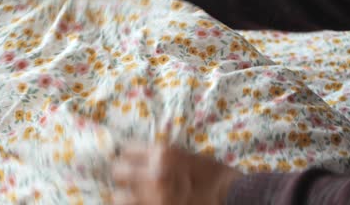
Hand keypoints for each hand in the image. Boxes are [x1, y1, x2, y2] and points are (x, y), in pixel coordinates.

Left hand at [111, 143, 242, 204]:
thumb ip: (157, 156)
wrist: (231, 199)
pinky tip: (143, 202)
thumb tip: (134, 157)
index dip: (128, 154)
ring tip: (133, 195)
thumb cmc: (211, 175)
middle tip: (129, 177)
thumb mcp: (185, 156)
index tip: (131, 159)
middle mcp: (153, 177)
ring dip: (125, 195)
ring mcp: (153, 200)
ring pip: (119, 198)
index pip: (127, 150)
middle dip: (122, 173)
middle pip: (118, 172)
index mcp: (162, 156)